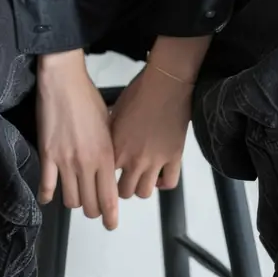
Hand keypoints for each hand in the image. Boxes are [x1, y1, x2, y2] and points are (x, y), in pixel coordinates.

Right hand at [36, 50, 118, 230]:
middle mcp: (87, 162)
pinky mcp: (47, 155)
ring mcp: (65, 161)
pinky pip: (46, 186)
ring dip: (73, 202)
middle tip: (92, 208)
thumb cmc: (87, 97)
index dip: (110, 216)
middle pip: (90, 204)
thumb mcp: (108, 124)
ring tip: (74, 196)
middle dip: (92, 211)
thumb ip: (108, 150)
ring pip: (70, 200)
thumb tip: (109, 167)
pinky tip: (47, 196)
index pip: (109, 197)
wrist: (64, 81)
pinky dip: (46, 195)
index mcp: (105, 155)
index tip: (111, 224)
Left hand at [109, 63, 192, 199]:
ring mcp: (155, 160)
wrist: (165, 84)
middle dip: (122, 188)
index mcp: (116, 148)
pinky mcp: (174, 157)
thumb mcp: (115, 112)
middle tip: (124, 180)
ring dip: (142, 187)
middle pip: (124, 192)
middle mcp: (134, 159)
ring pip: (144, 192)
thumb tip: (103, 144)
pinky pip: (169, 183)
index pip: (105, 178)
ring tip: (142, 177)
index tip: (106, 180)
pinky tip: (160, 175)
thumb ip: (110, 135)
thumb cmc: (139, 92)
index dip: (104, 180)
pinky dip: (164, 182)